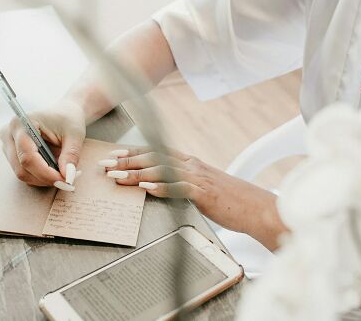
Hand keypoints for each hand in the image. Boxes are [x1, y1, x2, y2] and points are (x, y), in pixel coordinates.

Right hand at [0, 98, 86, 186]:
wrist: (64, 112)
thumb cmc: (68, 119)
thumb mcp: (75, 135)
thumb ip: (71, 155)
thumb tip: (68, 177)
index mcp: (22, 123)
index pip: (28, 157)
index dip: (46, 173)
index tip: (64, 180)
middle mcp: (9, 134)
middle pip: (21, 169)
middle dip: (45, 179)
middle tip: (66, 181)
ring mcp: (8, 144)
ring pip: (22, 173)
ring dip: (43, 179)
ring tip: (62, 173)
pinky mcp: (12, 153)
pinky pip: (24, 172)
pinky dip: (40, 176)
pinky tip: (54, 170)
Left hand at [101, 147, 287, 250]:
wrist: (255, 207)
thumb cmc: (229, 200)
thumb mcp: (202, 186)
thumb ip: (183, 183)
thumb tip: (160, 186)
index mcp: (190, 162)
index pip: (157, 152)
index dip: (134, 152)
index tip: (114, 154)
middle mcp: (192, 165)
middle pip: (154, 158)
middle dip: (127, 161)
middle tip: (105, 164)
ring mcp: (198, 178)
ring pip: (162, 171)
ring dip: (136, 173)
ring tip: (117, 176)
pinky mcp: (204, 193)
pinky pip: (179, 188)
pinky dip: (162, 188)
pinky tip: (147, 189)